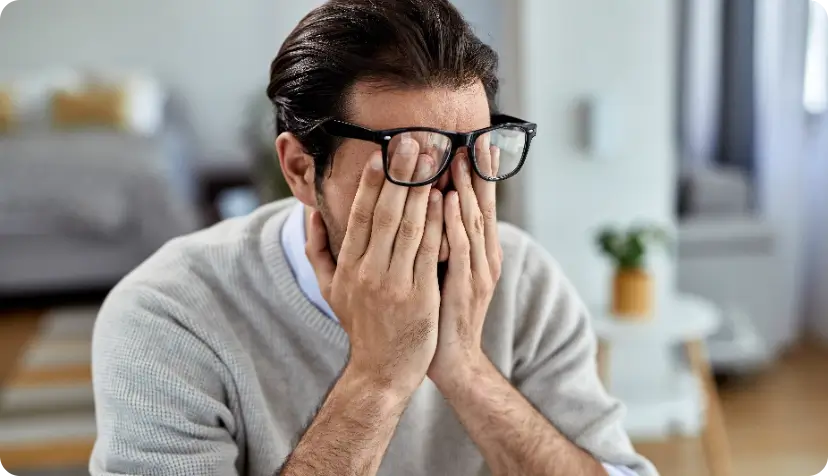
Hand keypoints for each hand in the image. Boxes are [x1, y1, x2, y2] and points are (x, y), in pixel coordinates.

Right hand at [306, 136, 443, 397]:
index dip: (371, 183)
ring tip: (433, 160)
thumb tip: (310, 213)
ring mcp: (394, 285)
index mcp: (348, 266)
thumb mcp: (330, 289)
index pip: (360, 216)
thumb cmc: (360, 326)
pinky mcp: (420, 297)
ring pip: (410, 228)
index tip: (381, 153)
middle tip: (414, 141)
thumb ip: (317, 249)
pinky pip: (429, 252)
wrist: (381, 372)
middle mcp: (368, 272)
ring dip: (422, 190)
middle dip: (400, 175)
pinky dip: (438, 223)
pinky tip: (446, 199)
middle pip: (386, 214)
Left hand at [428, 138, 502, 386]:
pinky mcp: (465, 287)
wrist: (452, 359)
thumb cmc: (441, 312)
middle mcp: (485, 257)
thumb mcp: (444, 270)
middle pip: (482, 207)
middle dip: (478, 172)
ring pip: (472, 222)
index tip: (476, 142)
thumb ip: (441, 240)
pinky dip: (454, 222)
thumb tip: (429, 207)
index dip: (479, 175)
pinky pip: (460, 248)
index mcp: (480, 252)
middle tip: (474, 138)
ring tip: (460, 156)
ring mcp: (478, 272)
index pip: (479, 205)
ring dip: (466, 188)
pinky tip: (447, 200)